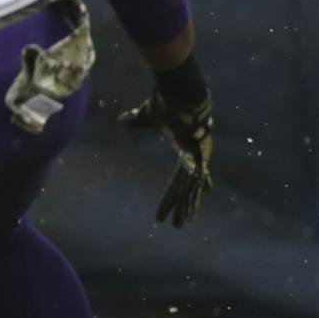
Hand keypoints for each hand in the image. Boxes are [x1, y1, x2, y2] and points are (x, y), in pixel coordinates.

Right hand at [117, 83, 214, 227]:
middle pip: (184, 187)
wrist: (181, 92)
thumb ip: (134, 120)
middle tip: (182, 225)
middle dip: (183, 207)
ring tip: (185, 224)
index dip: (185, 189)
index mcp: (182, 150)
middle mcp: (192, 156)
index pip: (182, 176)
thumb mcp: (146, 116)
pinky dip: (194, 179)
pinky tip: (197, 192)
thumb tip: (121, 120)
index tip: (197, 201)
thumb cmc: (165, 103)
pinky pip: (193, 170)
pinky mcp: (197, 150)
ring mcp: (197, 155)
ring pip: (190, 186)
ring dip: (187, 205)